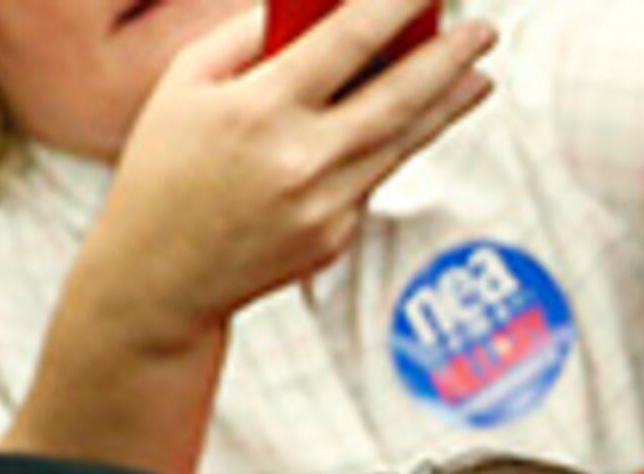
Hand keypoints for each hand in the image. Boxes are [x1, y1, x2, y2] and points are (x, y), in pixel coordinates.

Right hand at [78, 1, 495, 352]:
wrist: (157, 277)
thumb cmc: (165, 165)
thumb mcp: (188, 83)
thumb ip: (251, 36)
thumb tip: (318, 2)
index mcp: (258, 109)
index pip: (348, 41)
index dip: (396, 5)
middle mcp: (300, 160)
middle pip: (399, 97)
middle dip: (449, 58)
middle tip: (485, 29)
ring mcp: (323, 206)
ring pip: (403, 142)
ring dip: (447, 104)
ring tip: (479, 73)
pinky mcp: (335, 239)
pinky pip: (374, 177)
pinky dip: (396, 143)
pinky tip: (418, 119)